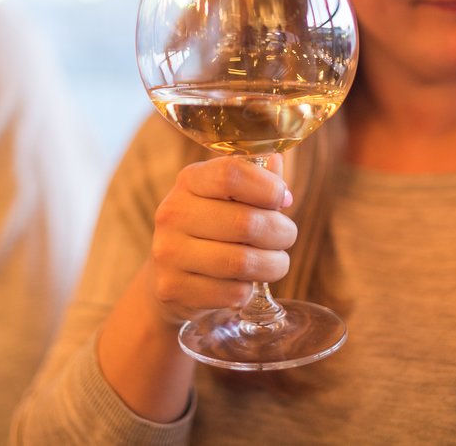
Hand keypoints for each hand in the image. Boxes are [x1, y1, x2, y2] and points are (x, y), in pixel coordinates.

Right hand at [147, 154, 295, 323]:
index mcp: (190, 180)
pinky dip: (248, 291)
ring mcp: (168, 252)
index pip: (231, 174)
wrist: (169, 275)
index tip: (284, 199)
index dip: (267, 187)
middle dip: (282, 233)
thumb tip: (275, 162)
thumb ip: (254, 178)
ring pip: (242, 262)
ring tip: (274, 262)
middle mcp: (173, 213)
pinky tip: (243, 283)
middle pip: (246, 223)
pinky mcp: (172, 288)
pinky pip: (231, 292)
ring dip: (272, 265)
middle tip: (287, 237)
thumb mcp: (227, 196)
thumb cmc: (211, 228)